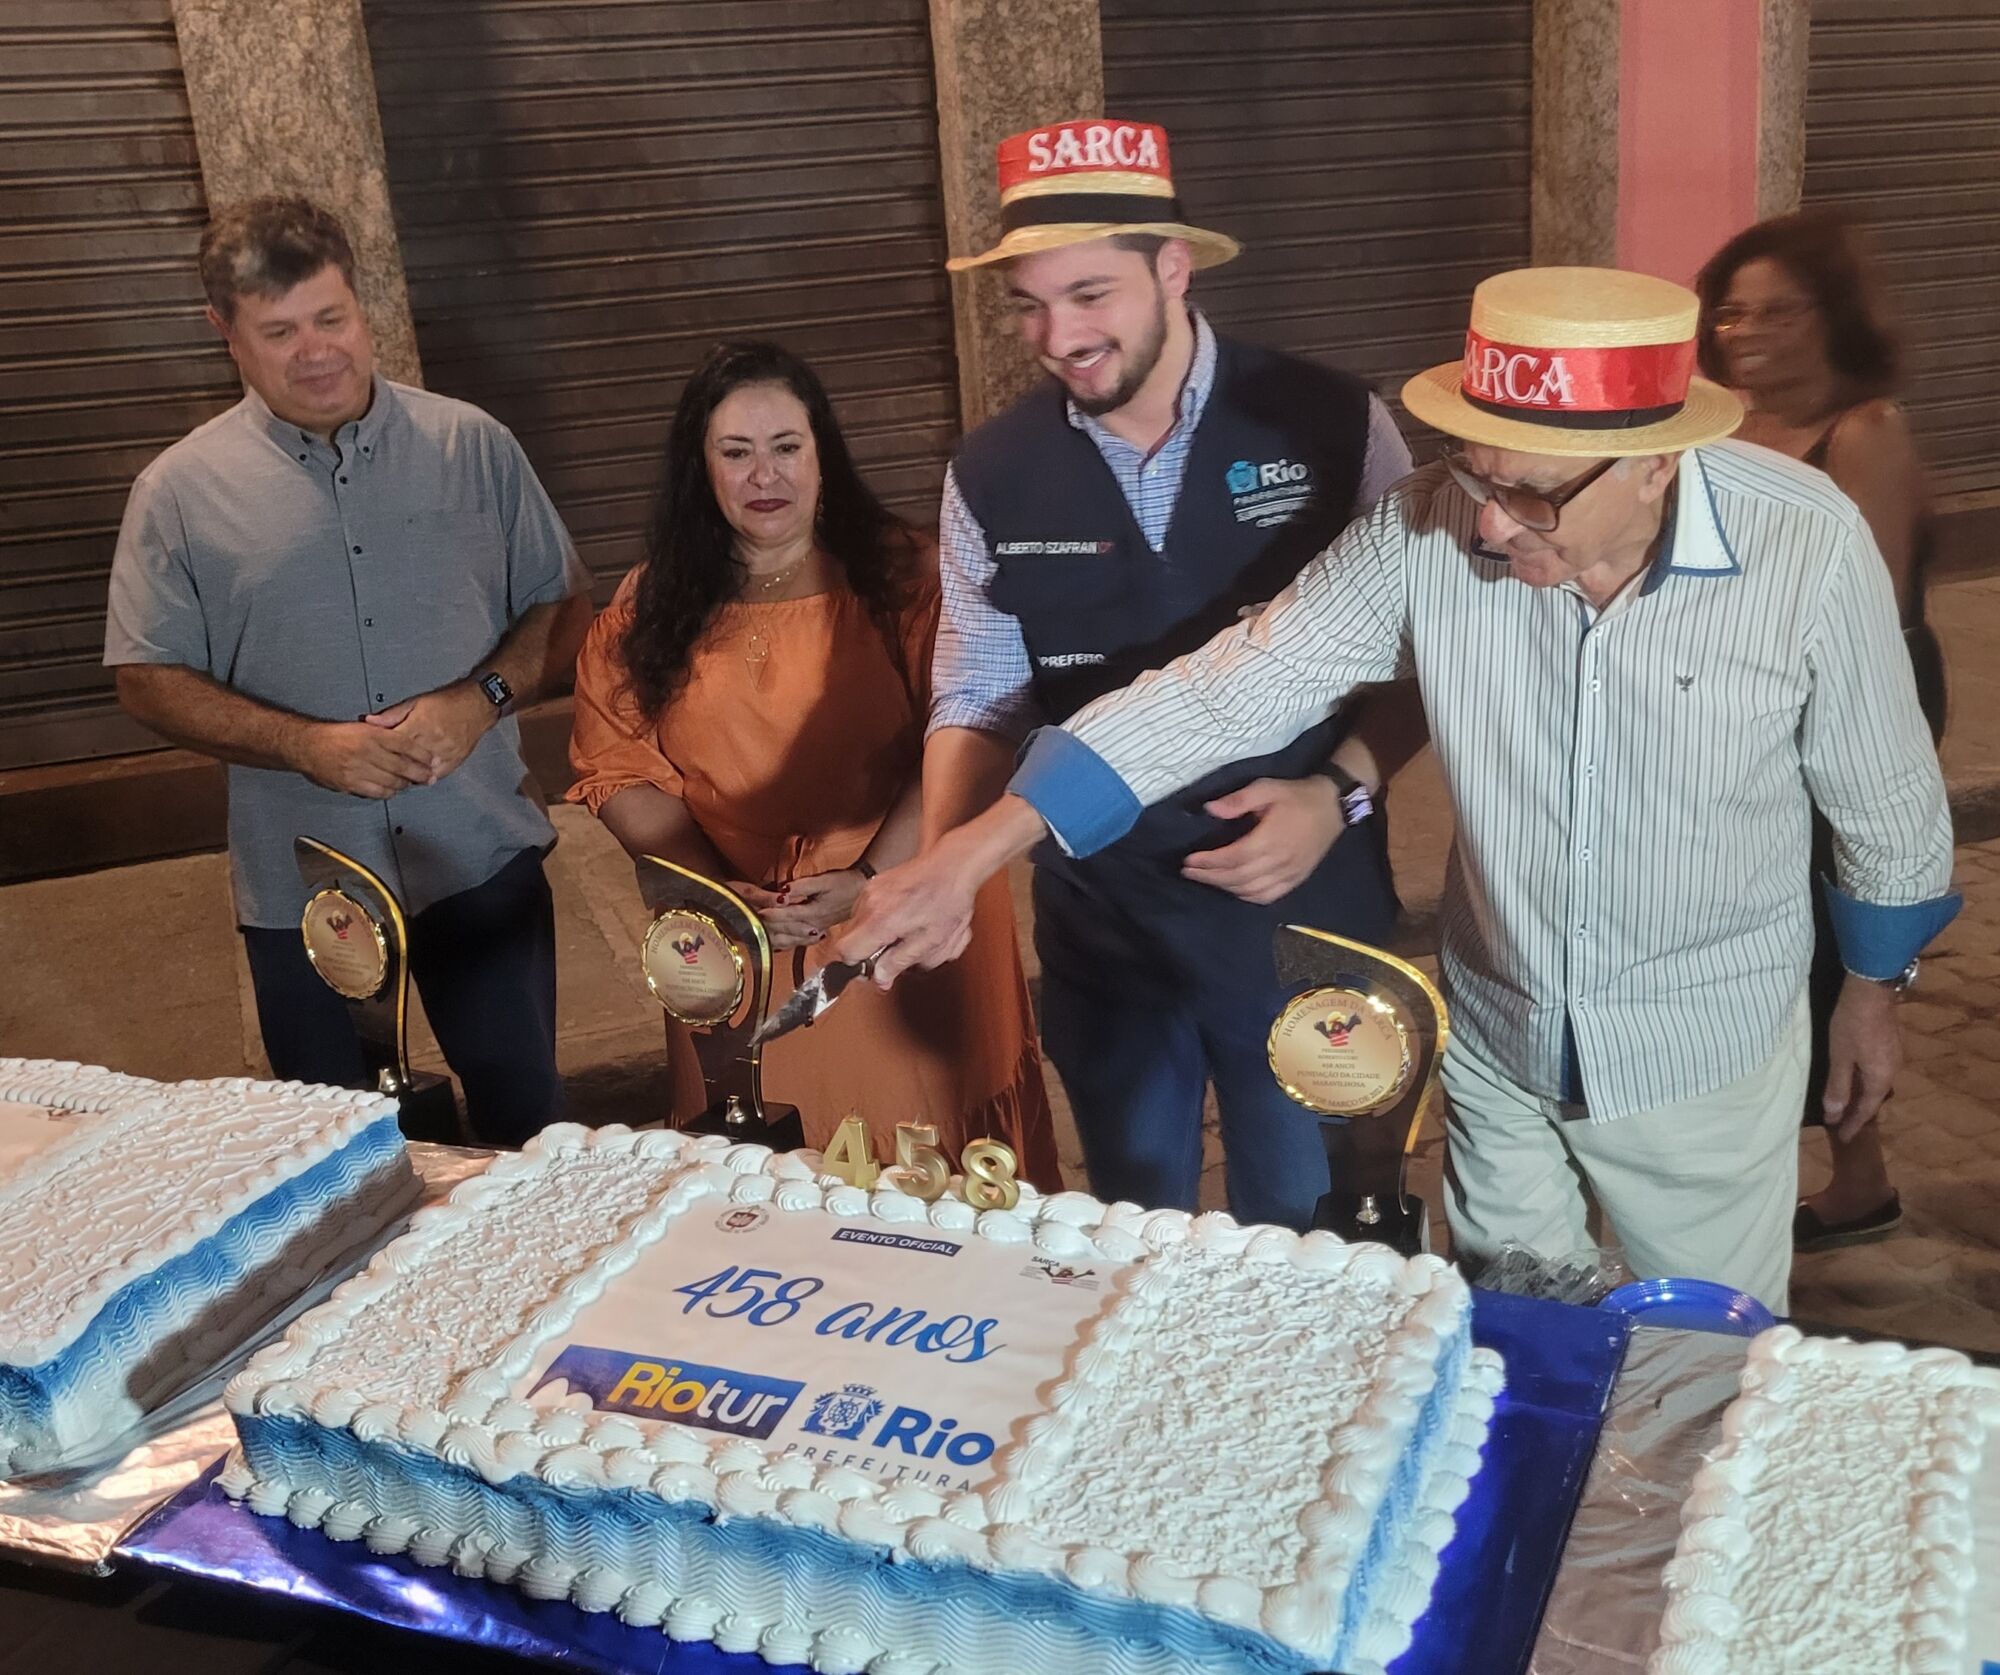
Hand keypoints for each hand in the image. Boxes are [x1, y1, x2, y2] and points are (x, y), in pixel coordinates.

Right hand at [288, 719, 433, 798]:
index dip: (421, 754)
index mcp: (370, 734)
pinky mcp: (351, 783)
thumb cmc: (333, 736)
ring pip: (392, 781)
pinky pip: (377, 792)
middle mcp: (365, 751)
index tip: (431, 759)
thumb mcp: (361, 728)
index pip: (404, 744)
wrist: (306, 746)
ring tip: (411, 783)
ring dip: (405, 784)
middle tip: (429, 777)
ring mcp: (358, 769)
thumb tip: (406, 745)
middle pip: (402, 766)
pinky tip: (392, 790)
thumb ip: (383, 734)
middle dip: (419, 773)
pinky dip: (388, 792)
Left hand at [363, 683, 494, 781]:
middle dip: (391, 765)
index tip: (373, 754)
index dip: (380, 751)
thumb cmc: (448, 702)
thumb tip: (370, 721)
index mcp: (419, 724)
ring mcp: (444, 752)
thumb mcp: (416, 702)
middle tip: (380, 769)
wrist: (477, 705)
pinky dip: (425, 777)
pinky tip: (418, 776)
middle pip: (404, 759)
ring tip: (397, 775)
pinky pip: (435, 774)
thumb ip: (392, 715)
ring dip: (407, 774)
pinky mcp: (454, 760)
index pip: (393, 743)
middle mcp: (432, 740)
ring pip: (419, 770)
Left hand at [731, 870, 865, 949]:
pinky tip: (774, 942)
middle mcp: (812, 925)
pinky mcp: (817, 930)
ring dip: (772, 936)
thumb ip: (802, 886)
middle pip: (784, 930)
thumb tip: (782, 891)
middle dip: (765, 926)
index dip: (769, 913)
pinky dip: (784, 942)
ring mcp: (815, 930)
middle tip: (747, 922)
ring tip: (755, 933)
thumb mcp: (824, 880)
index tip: (753, 910)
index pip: (785, 915)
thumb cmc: (844, 883)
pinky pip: (797, 941)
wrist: (862, 890)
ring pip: (789, 939)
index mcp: (813, 913)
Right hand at [833, 840, 981, 988]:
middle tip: (900, 951)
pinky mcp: (874, 885)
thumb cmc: (948, 900)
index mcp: (880, 920)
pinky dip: (881, 922)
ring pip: (859, 928)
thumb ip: (900, 963)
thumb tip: (880, 979)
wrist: (953, 866)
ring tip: (907, 932)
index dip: (859, 966)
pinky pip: (867, 913)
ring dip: (878, 937)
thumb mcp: (932, 942)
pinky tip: (905, 919)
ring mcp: (869, 891)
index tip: (877, 969)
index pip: (845, 952)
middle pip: (850, 940)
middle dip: (872, 952)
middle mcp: (868, 904)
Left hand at [1181, 776, 1346, 904]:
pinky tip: (1234, 890)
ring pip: (1251, 891)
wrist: (1333, 806)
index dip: (1208, 862)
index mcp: (1271, 839)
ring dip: (1225, 888)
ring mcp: (1290, 874)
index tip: (1188, 861)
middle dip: (1210, 877)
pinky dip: (1247, 897)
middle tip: (1189, 873)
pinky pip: (1268, 896)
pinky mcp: (1296, 879)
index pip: (1233, 858)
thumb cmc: (1297, 796)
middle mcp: (1280, 862)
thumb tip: (1210, 810)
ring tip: (1206, 879)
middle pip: (1238, 878)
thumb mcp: (1267, 788)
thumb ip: (1238, 800)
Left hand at [1823, 975, 1904, 1139]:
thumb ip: (1837, 1087)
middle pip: (1874, 1098)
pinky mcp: (1890, 1044)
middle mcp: (1893, 1071)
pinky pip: (1877, 1071)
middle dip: (1858, 1112)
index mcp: (1880, 1078)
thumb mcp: (1840, 1057)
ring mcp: (1894, 1056)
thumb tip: (1834, 1115)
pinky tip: (1854, 1078)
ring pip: (1876, 1084)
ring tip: (1846, 1105)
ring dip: (1861, 1096)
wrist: (1871, 991)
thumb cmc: (1852, 1025)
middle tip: (1843, 1124)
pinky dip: (1864, 1080)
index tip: (1842, 1137)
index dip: (1853, 1124)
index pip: (1866, 1110)